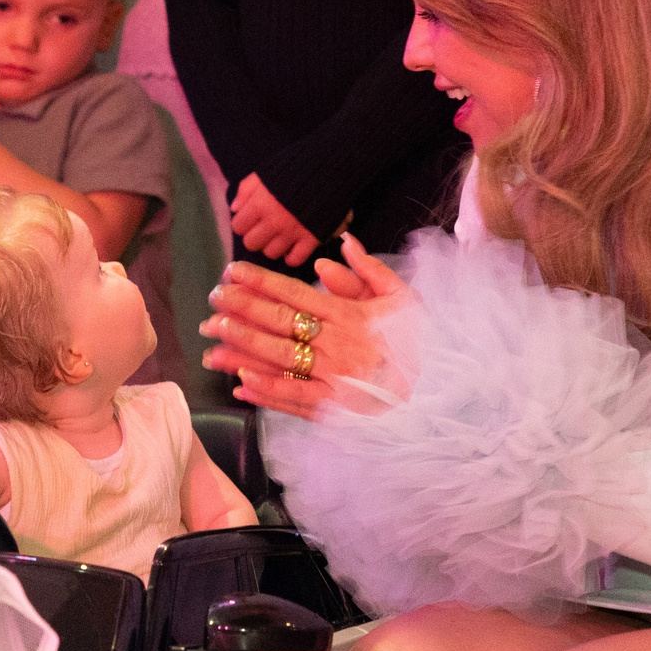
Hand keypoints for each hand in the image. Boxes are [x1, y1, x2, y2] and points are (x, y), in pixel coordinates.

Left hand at [201, 233, 411, 418]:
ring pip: (280, 361)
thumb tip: (344, 243)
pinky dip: (267, 392)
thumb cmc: (417, 340)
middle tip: (213, 301)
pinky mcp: (334, 408)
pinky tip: (241, 385)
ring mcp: (333, 377)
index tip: (232, 273)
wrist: (438, 388)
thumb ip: (370, 269)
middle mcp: (336, 344)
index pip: (295, 294)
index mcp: (349, 315)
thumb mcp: (402, 298)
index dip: (260, 282)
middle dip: (242, 311)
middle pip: (280, 324)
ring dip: (243, 351)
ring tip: (212, 344)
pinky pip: (295, 399)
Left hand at [230, 175, 321, 267]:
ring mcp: (292, 232)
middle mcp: (273, 221)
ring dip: (273, 246)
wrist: (330, 169)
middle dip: (256, 237)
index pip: (238, 226)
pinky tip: (293, 247)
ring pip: (271, 253)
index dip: (243, 223)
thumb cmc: (295, 169)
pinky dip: (292, 256)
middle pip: (252, 244)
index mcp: (260, 203)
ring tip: (280, 237)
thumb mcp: (265, 173)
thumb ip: (246, 189)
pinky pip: (295, 260)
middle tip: (265, 230)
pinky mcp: (311, 239)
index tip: (251, 220)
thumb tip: (234, 209)